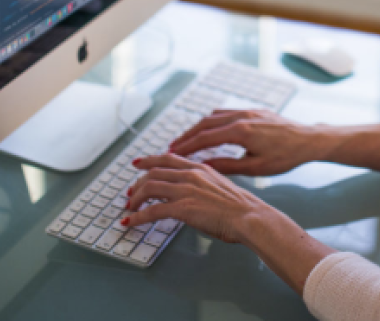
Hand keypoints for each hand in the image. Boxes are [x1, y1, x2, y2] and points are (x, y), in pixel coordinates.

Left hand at [125, 153, 271, 242]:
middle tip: (129, 194)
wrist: (250, 217)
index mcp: (201, 168)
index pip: (168, 158)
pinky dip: (137, 217)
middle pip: (154, 172)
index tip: (138, 163)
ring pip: (149, 188)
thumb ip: (204, 186)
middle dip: (137, 183)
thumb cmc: (241, 208)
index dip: (149, 160)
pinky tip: (130, 222)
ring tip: (129, 209)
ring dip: (135, 199)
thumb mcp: (221, 187)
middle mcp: (191, 175)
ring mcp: (186, 190)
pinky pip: (152, 210)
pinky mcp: (183, 208)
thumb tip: (193, 195)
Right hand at [169, 109, 317, 175]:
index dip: (186, 146)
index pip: (205, 137)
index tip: (172, 153)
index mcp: (241, 131)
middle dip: (187, 135)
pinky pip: (226, 112)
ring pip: (215, 115)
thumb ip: (227, 166)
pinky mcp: (254, 110)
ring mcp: (248, 111)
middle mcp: (242, 116)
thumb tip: (204, 166)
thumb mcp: (256, 168)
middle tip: (172, 147)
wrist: (309, 140)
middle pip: (205, 123)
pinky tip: (209, 128)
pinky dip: (213, 120)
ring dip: (198, 127)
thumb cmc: (286, 156)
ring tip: (186, 140)